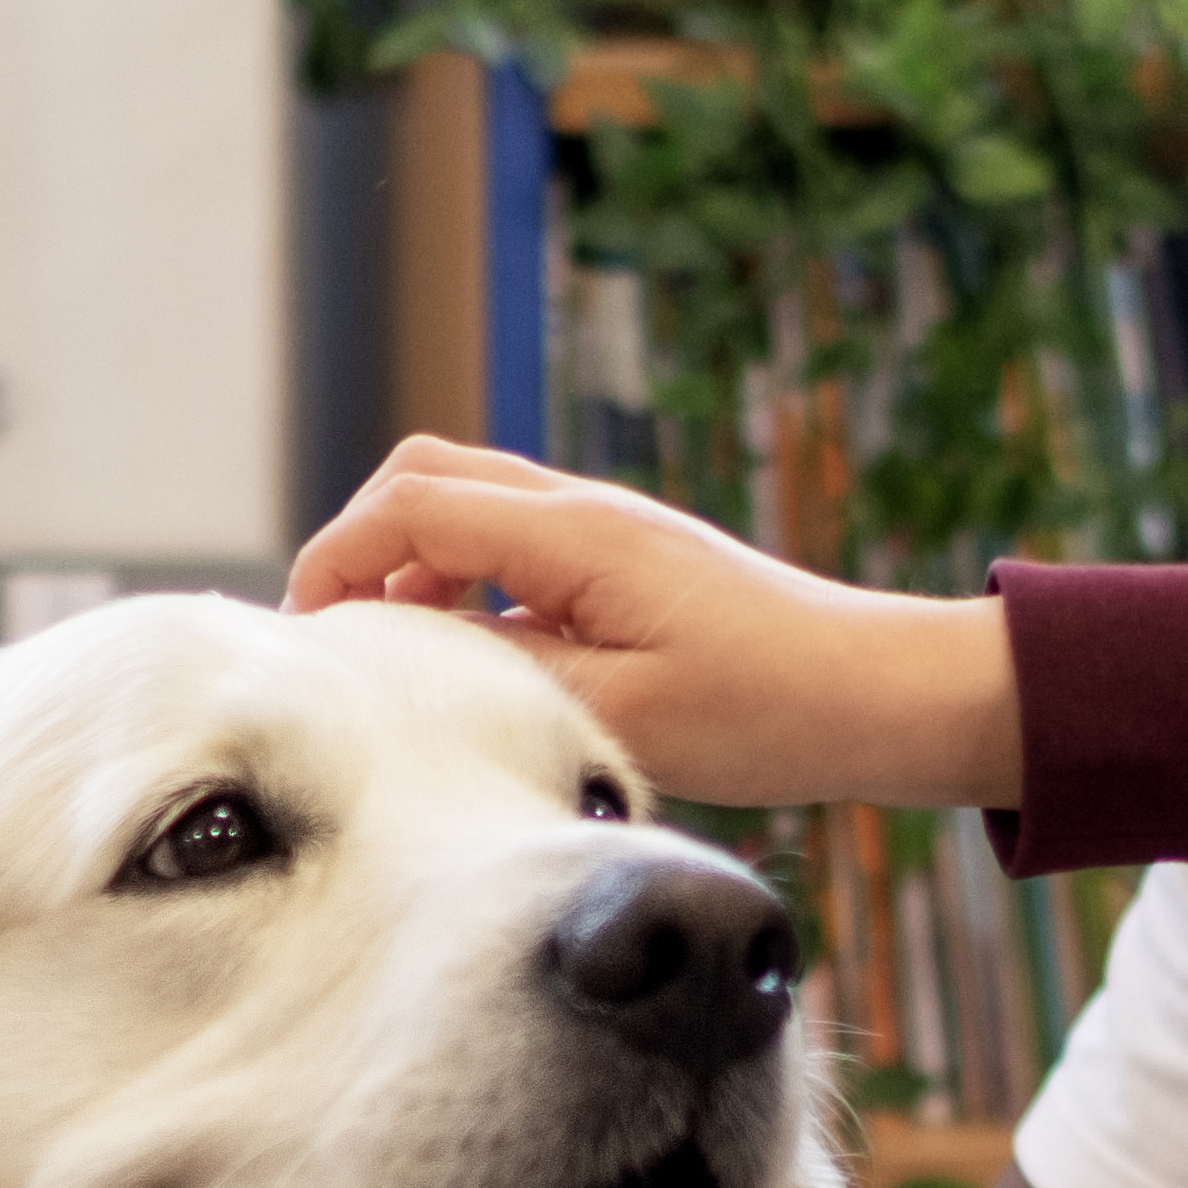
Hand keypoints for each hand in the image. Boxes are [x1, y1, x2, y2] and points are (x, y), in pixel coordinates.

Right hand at [288, 441, 1024, 807]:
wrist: (879, 694)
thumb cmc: (767, 711)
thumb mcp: (615, 709)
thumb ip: (497, 665)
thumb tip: (404, 640)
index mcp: (574, 533)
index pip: (411, 504)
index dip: (337, 557)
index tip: (308, 635)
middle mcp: (585, 509)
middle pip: (428, 475)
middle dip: (363, 543)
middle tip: (341, 635)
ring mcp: (609, 529)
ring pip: (471, 504)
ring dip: (417, 562)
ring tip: (402, 654)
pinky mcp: (630, 560)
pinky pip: (519, 541)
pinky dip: (471, 580)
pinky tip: (480, 657)